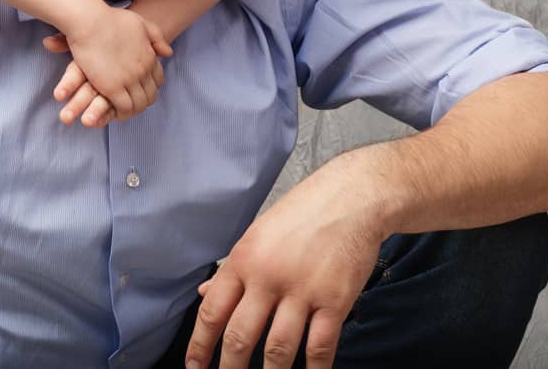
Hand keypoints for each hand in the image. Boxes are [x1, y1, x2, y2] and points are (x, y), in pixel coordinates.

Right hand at [53, 4, 172, 124]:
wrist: (90, 21)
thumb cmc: (110, 19)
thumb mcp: (140, 23)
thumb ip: (156, 37)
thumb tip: (168, 53)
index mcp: (150, 56)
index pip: (157, 81)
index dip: (149, 87)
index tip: (138, 89)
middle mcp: (143, 70)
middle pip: (150, 96)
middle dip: (141, 102)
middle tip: (128, 104)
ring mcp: (129, 79)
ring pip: (138, 105)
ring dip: (131, 111)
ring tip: (119, 111)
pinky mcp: (113, 87)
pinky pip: (124, 109)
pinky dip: (120, 114)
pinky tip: (111, 111)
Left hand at [184, 156, 382, 368]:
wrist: (352, 196)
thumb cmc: (303, 213)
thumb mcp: (258, 234)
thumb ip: (232, 268)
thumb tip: (203, 295)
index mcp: (244, 259)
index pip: (212, 311)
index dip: (199, 346)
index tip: (194, 368)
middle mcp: (268, 276)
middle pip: (240, 337)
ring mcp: (302, 290)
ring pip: (278, 350)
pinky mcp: (335, 300)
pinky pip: (320, 347)